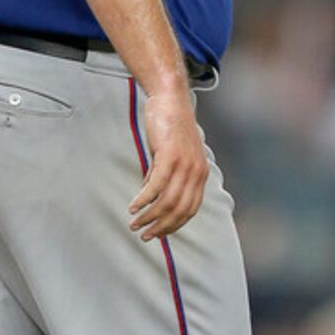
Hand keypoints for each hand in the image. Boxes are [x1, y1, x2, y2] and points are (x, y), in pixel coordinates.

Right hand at [130, 86, 209, 240]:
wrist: (171, 99)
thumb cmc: (170, 126)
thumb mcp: (172, 154)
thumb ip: (166, 175)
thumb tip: (151, 195)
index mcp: (200, 174)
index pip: (190, 210)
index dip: (174, 225)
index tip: (158, 234)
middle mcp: (196, 172)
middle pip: (179, 210)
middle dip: (161, 227)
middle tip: (145, 235)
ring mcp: (185, 165)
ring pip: (167, 201)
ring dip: (149, 216)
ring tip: (135, 223)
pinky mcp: (170, 156)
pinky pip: (156, 186)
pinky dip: (144, 199)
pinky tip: (134, 206)